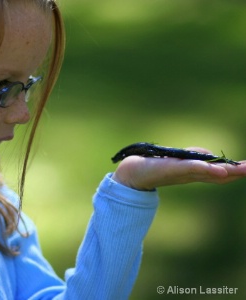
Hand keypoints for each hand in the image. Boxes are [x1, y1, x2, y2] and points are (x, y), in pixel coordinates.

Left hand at [112, 147, 245, 190]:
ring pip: (208, 173)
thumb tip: (210, 156)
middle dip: (237, 173)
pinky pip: (191, 168)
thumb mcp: (180, 160)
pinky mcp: (172, 169)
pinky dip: (205, 169)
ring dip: (227, 172)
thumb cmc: (156, 166)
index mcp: (195, 174)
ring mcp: (183, 173)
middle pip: (219, 176)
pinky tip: (218, 170)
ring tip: (243, 170)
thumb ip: (195, 158)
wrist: (133, 173)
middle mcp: (192, 175)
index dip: (236, 172)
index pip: (220, 174)